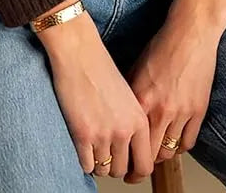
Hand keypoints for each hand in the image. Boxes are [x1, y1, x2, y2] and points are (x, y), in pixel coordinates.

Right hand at [43, 12, 154, 180]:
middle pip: (123, 170)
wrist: (79, 53)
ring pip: (104, 170)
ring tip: (93, 148)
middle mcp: (125, 130)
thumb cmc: (100, 68)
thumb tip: (129, 146)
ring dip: (98, 164)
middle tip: (107, 158)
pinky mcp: (82, 134)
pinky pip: (86, 165)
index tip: (128, 171)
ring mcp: (103, 134)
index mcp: (139, 120)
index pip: (145, 164)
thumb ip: (131, 121)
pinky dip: (85, 161)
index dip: (136, 172)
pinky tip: (83, 146)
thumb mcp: (127, 96)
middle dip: (114, 167)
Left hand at [122, 0, 225, 183]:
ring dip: (160, 158)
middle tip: (135, 173)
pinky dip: (179, 146)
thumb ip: (130, 95)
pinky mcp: (198, 110)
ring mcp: (181, 111)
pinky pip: (188, 142)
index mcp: (141, 98)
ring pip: (168, 151)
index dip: (124, 159)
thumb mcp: (136, 68)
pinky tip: (173, 143)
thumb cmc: (162, 46)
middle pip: (148, 155)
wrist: (191, 33)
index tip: (120, 166)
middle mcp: (160, 109)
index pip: (130, 141)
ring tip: (154, 158)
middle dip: (140, 169)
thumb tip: (122, 115)